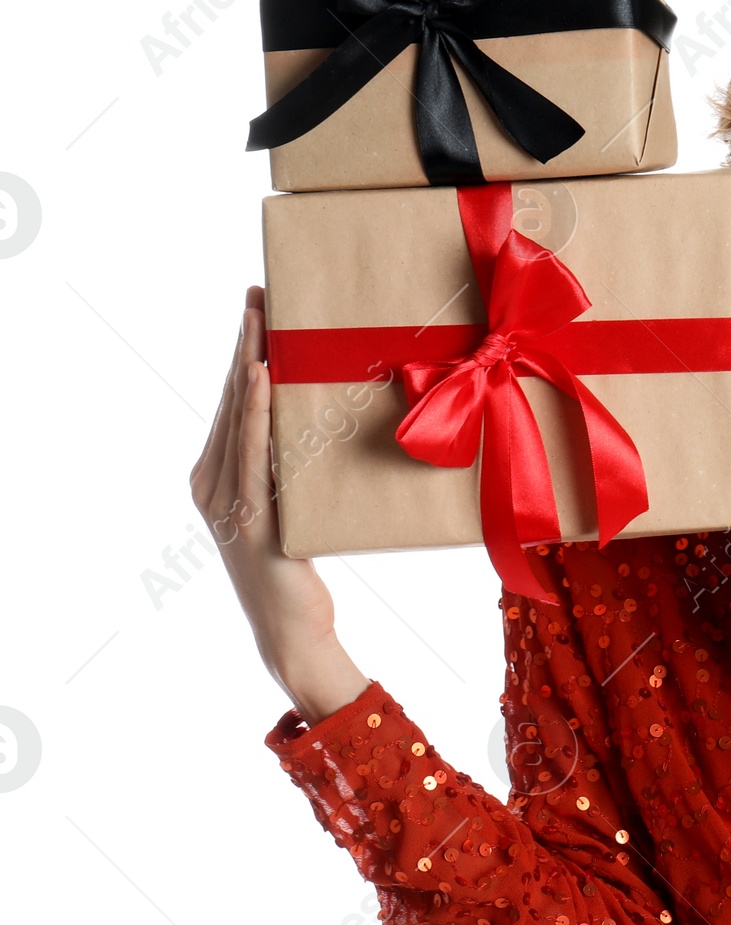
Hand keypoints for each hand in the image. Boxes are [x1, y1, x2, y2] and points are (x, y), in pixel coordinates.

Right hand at [190, 286, 370, 723]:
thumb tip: (325, 415)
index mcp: (216, 475)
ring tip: (264, 320)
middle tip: (261, 294)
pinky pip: (255, 452)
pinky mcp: (248, 516)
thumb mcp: (294, 502)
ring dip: (252, 363)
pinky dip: (259, 412)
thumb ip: (292, 464)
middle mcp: (211, 481)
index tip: (258, 306)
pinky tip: (267, 377)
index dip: (244, 351)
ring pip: (239, 415)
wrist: (293, 630)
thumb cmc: (301, 566)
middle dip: (246, 342)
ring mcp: (225, 499)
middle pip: (232, 398)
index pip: (233, 401)